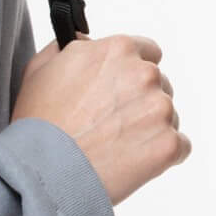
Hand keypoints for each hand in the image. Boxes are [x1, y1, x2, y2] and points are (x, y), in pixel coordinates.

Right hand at [10, 31, 189, 209]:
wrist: (43, 173)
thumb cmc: (37, 124)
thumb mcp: (40, 68)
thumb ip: (72, 47)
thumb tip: (88, 43)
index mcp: (117, 50)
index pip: (148, 52)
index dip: (131, 73)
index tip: (119, 90)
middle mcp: (144, 74)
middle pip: (159, 84)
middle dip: (140, 102)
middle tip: (111, 125)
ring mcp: (160, 109)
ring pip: (168, 117)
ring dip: (149, 129)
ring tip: (115, 147)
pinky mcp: (169, 144)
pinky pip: (179, 147)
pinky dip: (160, 156)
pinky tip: (131, 163)